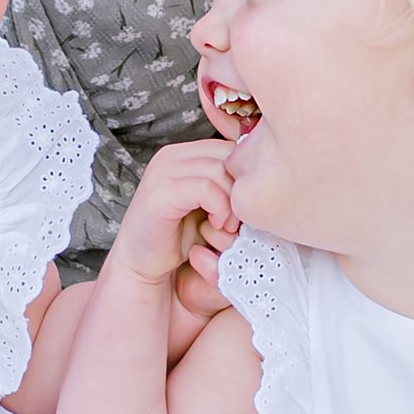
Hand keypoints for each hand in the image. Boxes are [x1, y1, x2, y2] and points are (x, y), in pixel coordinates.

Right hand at [115, 140, 240, 331]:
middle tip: (239, 220)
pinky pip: (205, 188)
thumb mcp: (213, 206)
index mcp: (186, 153)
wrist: (143, 268)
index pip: (233, 145)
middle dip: (242, 188)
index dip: (248, 174)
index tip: (246, 205)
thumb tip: (270, 174)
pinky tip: (216, 226)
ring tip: (227, 226)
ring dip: (232, 201)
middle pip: (230, 154)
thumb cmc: (182, 239)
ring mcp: (163, 170)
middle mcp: (173, 154)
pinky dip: (219, 208)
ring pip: (220, 169)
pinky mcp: (159, 192)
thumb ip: (230, 187)